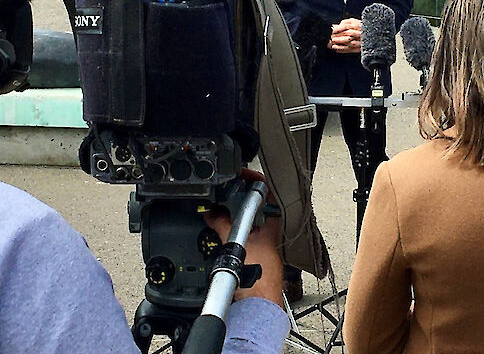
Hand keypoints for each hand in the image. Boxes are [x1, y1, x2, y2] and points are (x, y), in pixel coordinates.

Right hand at [205, 170, 284, 305]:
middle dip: (236, 203)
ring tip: (215, 217)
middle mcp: (268, 238)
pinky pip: (239, 243)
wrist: (257, 309)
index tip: (242, 174)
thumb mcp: (238, 246)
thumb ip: (224, 226)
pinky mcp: (251, 263)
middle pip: (253, 210)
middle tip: (221, 196)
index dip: (255, 181)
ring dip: (230, 221)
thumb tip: (212, 213)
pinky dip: (227, 239)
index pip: (267, 195)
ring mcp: (260, 250)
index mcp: (271, 228)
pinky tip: (218, 242)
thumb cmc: (258, 283)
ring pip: (245, 227)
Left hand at [328, 18, 362, 53]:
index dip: (338, 28)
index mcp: (357, 25)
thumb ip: (345, 22)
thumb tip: (337, 26)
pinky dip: (344, 50)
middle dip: (339, 37)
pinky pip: (352, 50)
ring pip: (350, 43)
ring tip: (333, 45)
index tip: (331, 30)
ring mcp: (361, 41)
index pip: (346, 26)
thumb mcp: (353, 21)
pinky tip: (337, 50)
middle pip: (349, 34)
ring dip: (341, 44)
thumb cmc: (360, 26)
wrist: (372, 33)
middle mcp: (360, 33)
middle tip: (331, 38)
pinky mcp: (361, 48)